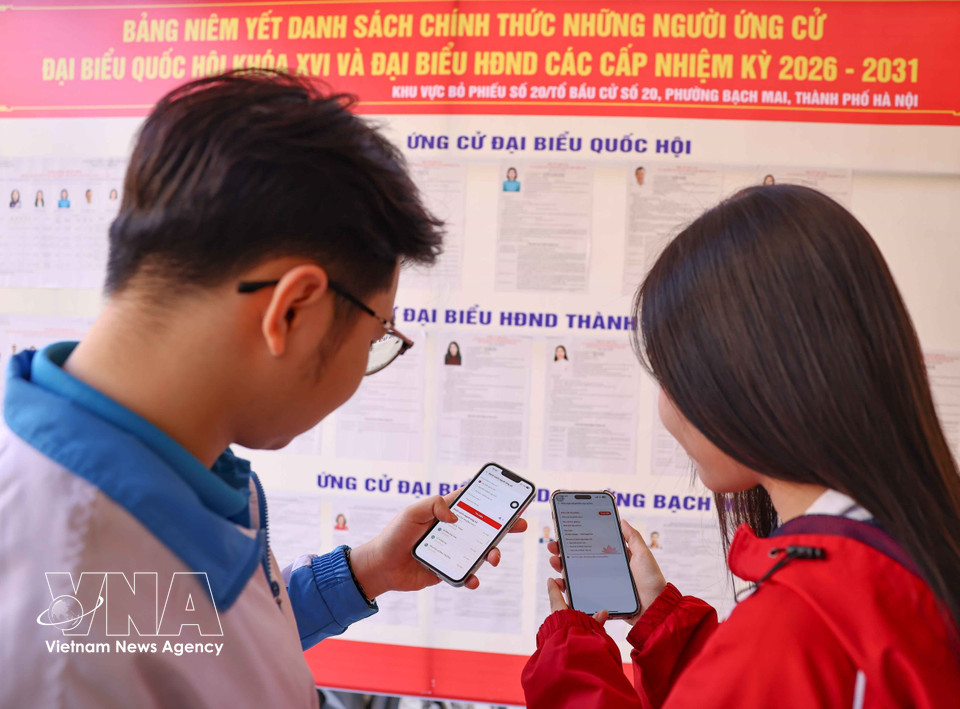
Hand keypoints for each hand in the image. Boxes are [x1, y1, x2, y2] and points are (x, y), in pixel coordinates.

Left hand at [348, 492, 527, 598]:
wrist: (381, 567)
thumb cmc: (394, 535)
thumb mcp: (411, 513)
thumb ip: (434, 505)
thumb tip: (456, 516)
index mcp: (445, 513)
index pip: (472, 502)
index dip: (491, 498)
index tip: (509, 497)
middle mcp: (452, 531)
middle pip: (484, 526)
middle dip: (504, 525)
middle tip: (520, 524)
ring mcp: (452, 551)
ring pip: (480, 551)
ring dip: (491, 554)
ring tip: (493, 558)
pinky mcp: (447, 570)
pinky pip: (466, 574)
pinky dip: (472, 578)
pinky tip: (472, 579)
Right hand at [546, 519, 666, 624]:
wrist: (654, 610)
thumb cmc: (652, 581)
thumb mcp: (643, 555)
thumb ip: (633, 538)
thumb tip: (621, 520)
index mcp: (614, 558)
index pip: (592, 546)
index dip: (578, 538)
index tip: (565, 531)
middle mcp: (604, 570)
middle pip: (580, 558)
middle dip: (564, 551)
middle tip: (554, 545)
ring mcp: (600, 584)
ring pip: (576, 574)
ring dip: (562, 566)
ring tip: (554, 560)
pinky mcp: (598, 598)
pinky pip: (579, 592)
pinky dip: (567, 586)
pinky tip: (560, 581)